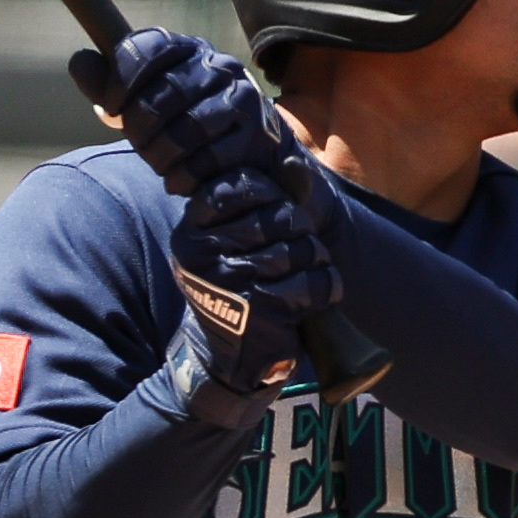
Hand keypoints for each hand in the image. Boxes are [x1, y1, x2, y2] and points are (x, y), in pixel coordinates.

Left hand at [72, 27, 274, 185]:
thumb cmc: (184, 118)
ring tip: (157, 164)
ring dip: (161, 155)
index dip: (119, 81)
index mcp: (186, 48)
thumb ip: (108, 83)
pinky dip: (185, 176)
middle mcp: (218, 65)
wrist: (249, 146)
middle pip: (164, 93)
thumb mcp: (145, 97)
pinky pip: (209, 160)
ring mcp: (242, 98)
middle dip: (140, 127)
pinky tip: (178, 181)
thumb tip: (80, 62)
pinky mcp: (257, 135)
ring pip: (187, 130)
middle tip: (137, 144)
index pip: (145, 48)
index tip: (110, 109)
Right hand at [167, 163, 344, 392]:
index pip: (248, 185)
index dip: (276, 199)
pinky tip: (310, 300)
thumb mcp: (240, 235)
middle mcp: (203, 250)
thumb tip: (291, 164)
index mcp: (194, 226)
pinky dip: (324, 289)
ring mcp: (229, 279)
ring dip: (314, 263)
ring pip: (302, 248)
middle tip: (295, 254)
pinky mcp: (258, 308)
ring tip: (300, 276)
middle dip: (302, 234)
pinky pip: (313, 282)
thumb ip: (264, 197)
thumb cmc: (241, 283)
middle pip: (283, 217)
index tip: (275, 223)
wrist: (232, 354)